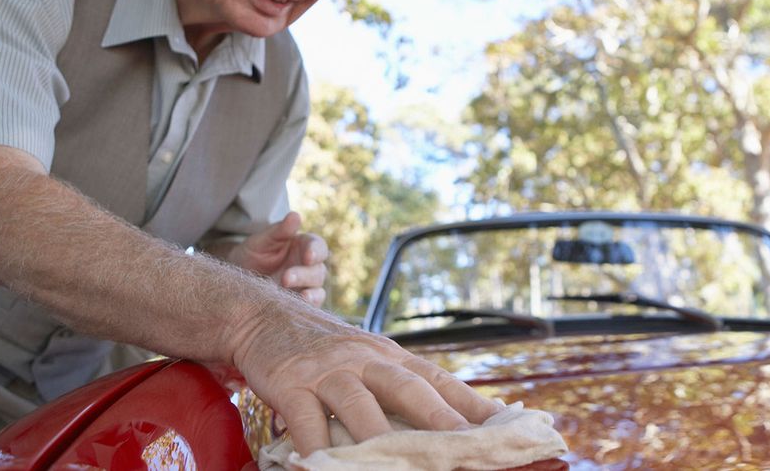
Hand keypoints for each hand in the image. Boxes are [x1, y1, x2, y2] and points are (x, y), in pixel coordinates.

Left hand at [228, 212, 328, 306]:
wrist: (238, 277)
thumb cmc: (252, 253)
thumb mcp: (261, 240)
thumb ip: (279, 230)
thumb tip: (295, 215)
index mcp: (303, 246)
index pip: (317, 247)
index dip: (315, 251)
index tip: (307, 256)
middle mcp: (308, 267)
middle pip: (318, 270)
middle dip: (304, 275)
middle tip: (286, 278)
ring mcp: (305, 287)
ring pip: (318, 290)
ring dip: (311, 294)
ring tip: (301, 297)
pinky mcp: (299, 304)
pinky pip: (310, 308)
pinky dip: (308, 308)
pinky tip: (299, 307)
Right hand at [229, 292, 503, 457]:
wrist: (261, 315)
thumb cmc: (321, 348)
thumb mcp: (367, 359)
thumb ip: (400, 389)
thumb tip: (447, 423)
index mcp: (391, 356)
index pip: (441, 381)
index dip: (474, 405)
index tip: (508, 427)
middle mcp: (366, 360)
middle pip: (410, 390)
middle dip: (442, 421)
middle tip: (467, 446)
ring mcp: (329, 372)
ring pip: (362, 408)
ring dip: (383, 439)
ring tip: (404, 465)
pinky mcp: (291, 384)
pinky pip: (308, 422)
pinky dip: (317, 448)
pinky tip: (327, 465)